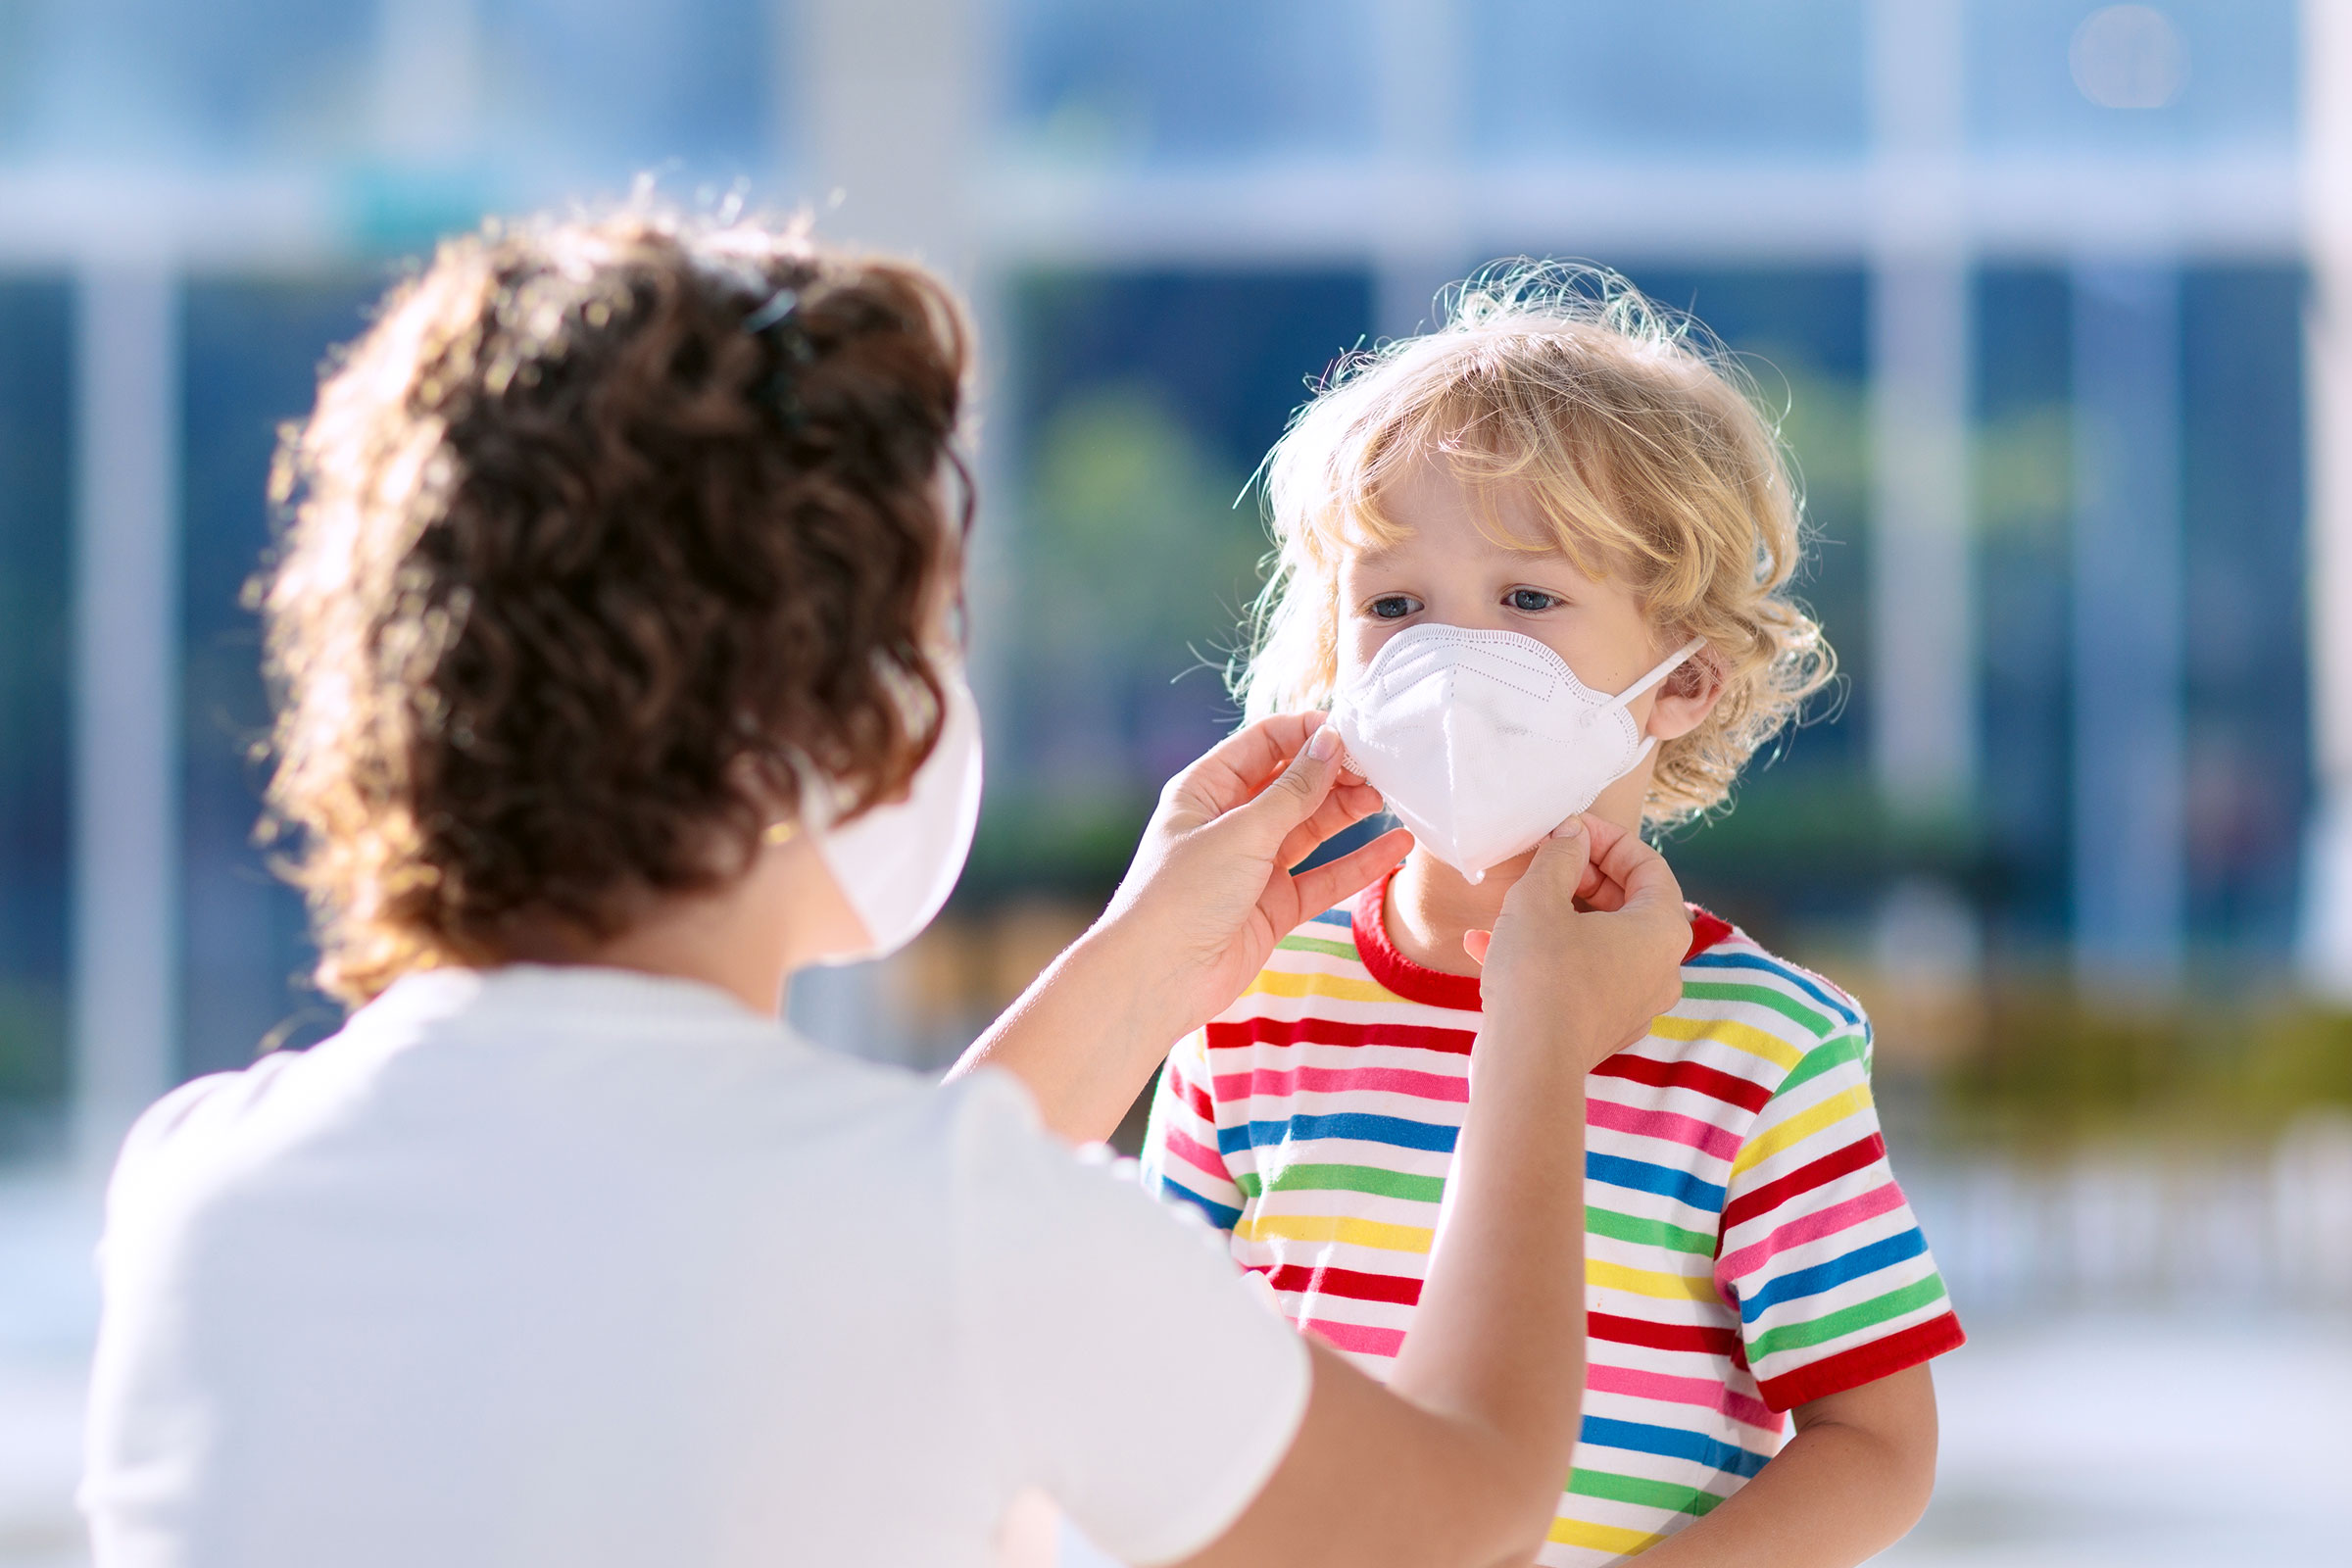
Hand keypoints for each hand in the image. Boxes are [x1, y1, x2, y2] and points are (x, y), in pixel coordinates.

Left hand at [1101, 713, 1413, 1037]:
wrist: (1157, 978)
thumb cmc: (1181, 895)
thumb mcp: (1240, 832)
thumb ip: (1292, 791)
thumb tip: (1330, 742)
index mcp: (1205, 790)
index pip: (1264, 743)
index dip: (1308, 734)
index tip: (1353, 732)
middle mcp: (1229, 823)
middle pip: (1292, 784)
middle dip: (1335, 773)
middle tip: (1380, 769)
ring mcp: (1253, 865)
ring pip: (1311, 828)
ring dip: (1349, 811)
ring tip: (1390, 797)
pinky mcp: (1274, 906)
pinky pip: (1324, 877)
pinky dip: (1359, 863)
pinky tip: (1396, 846)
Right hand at [1467, 815, 1689, 1065]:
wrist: (1526, 1065)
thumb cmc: (1539, 975)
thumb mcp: (1540, 898)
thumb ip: (1560, 856)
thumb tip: (1572, 834)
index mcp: (1662, 931)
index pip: (1648, 865)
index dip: (1606, 838)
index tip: (1567, 828)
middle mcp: (1660, 969)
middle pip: (1626, 903)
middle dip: (1578, 876)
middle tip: (1541, 861)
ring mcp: (1633, 1004)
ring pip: (1595, 942)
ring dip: (1553, 915)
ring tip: (1508, 902)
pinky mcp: (1601, 1028)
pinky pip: (1576, 977)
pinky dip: (1541, 956)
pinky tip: (1484, 945)